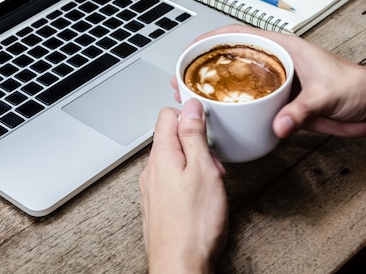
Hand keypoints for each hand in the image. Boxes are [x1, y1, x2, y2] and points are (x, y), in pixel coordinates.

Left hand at [140, 99, 227, 273]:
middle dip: (196, 145)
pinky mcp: (157, 205)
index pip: (167, 114)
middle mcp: (151, 169)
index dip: (189, 115)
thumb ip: (194, 135)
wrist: (180, 265)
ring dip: (194, 165)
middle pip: (171, 138)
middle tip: (213, 164)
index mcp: (161, 155)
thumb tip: (190, 107)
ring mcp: (152, 188)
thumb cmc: (194, 224)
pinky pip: (171, 182)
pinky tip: (200, 200)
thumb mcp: (203, 169)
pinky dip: (187, 183)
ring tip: (210, 185)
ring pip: (173, 161)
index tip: (206, 125)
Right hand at [172, 24, 365, 137]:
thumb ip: (301, 109)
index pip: (240, 34)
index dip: (211, 38)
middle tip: (184, 79)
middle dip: (204, 66)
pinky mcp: (281, 102)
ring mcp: (277, 82)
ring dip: (215, 88)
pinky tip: (224, 116)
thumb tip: (278, 123)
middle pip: (231, 57)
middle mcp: (276, 63)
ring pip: (237, 80)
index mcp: (284, 48)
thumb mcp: (327, 94)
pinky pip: (250, 102)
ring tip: (196, 98)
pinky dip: (233, 107)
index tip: (192, 49)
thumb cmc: (358, 87)